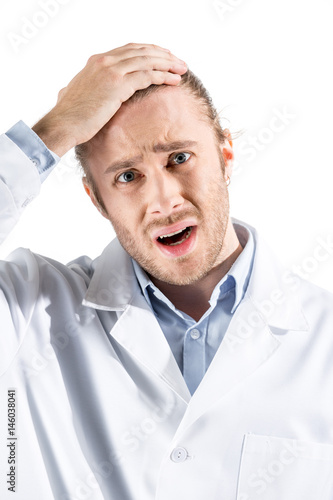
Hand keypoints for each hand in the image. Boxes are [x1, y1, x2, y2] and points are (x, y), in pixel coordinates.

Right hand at [32, 43, 186, 155]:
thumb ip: (90, 87)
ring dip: (168, 64)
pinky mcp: (117, 84)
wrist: (63, 124)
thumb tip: (94, 94)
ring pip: (148, 60)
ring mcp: (111, 70)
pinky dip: (163, 76)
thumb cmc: (70, 116)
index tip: (164, 58)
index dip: (150, 52)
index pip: (130, 50)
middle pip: (143, 51)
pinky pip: (147, 75)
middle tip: (179, 62)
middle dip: (164, 56)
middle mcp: (105, 60)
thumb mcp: (79, 94)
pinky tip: (174, 81)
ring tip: (182, 70)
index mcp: (97, 61)